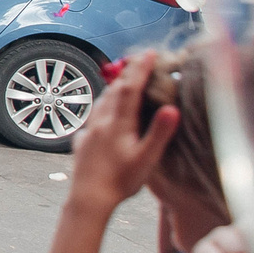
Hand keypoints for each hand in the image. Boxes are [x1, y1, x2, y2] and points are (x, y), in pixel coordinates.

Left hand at [65, 51, 177, 215]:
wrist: (88, 199)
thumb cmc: (121, 182)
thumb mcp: (146, 159)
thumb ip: (159, 132)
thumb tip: (171, 108)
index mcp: (117, 123)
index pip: (130, 88)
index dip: (140, 69)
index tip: (149, 53)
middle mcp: (100, 121)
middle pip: (114, 90)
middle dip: (128, 74)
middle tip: (140, 61)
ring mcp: (89, 130)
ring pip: (102, 101)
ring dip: (115, 88)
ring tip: (125, 81)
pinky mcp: (82, 140)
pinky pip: (94, 115)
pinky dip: (104, 105)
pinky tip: (105, 111)